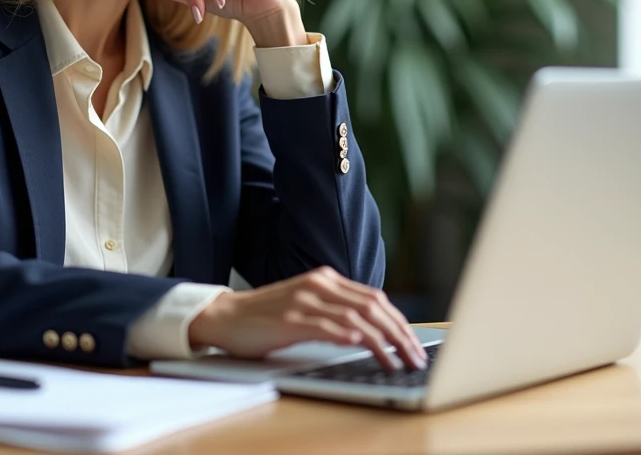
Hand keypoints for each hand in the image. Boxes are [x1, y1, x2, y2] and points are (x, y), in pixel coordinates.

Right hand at [187, 266, 428, 369]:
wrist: (224, 316)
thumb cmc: (265, 317)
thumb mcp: (305, 306)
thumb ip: (334, 310)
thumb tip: (372, 331)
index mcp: (325, 279)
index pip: (374, 298)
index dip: (399, 322)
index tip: (414, 344)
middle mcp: (318, 285)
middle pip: (372, 306)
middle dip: (399, 333)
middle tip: (416, 357)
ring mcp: (303, 300)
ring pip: (355, 317)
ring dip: (382, 341)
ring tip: (398, 360)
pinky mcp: (288, 319)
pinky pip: (326, 326)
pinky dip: (349, 336)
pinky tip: (363, 346)